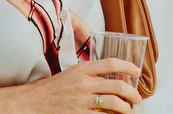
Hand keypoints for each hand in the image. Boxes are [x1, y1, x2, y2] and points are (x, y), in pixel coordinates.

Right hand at [20, 58, 141, 113]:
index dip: (127, 66)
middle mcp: (84, 83)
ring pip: (114, 103)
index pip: (110, 63)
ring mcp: (83, 101)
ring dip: (126, 108)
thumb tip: (110, 77)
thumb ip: (89, 73)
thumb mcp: (71, 73)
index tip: (136, 70)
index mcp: (82, 69)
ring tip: (129, 110)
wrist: (35, 102)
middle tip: (137, 98)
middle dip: (132, 93)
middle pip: (117, 85)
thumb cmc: (53, 88)